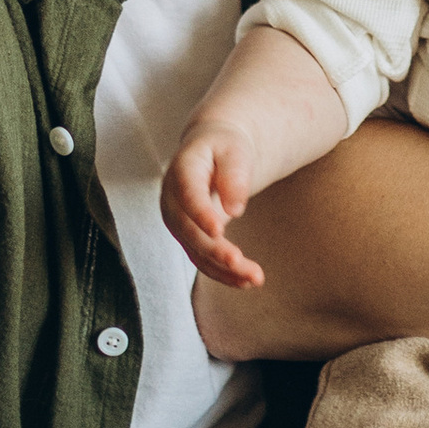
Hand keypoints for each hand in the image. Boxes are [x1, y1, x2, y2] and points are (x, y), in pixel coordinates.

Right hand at [162, 129, 264, 289]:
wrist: (213, 151)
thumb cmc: (226, 147)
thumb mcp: (235, 150)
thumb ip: (234, 175)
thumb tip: (235, 209)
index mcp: (182, 171)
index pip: (188, 195)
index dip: (200, 213)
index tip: (218, 230)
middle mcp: (173, 201)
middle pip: (190, 230)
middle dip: (214, 250)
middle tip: (241, 262)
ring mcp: (179, 222)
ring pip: (196, 252)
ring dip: (223, 269)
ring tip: (255, 278)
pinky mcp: (190, 237)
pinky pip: (203, 260)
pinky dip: (224, 273)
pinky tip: (247, 281)